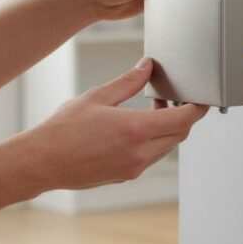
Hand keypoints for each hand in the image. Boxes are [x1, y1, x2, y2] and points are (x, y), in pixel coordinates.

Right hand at [26, 58, 207, 190]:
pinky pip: (150, 157)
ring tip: (148, 111)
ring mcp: (133, 168)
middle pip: (180, 134)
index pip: (184, 119)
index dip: (198, 108)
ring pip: (166, 147)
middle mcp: (140, 153)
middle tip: (167, 97)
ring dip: (167, 129)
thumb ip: (127, 82)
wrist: (42, 163)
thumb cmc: (62, 130)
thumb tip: (147, 67)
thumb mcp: (97, 97)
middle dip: (182, 115)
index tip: (200, 98)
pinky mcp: (125, 176)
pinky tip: (134, 129)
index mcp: (136, 130)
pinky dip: (153, 141)